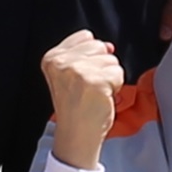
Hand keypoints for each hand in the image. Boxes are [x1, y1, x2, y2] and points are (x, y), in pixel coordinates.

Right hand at [38, 32, 127, 165]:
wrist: (76, 135)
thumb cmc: (75, 107)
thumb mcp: (69, 74)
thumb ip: (86, 54)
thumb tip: (109, 46)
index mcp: (52, 57)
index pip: (86, 36)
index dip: (91, 57)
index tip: (81, 77)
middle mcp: (62, 62)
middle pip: (100, 46)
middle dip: (101, 66)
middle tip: (89, 87)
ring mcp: (78, 71)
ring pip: (111, 60)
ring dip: (109, 78)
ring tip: (94, 93)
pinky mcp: (95, 81)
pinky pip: (118, 74)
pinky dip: (115, 87)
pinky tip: (102, 98)